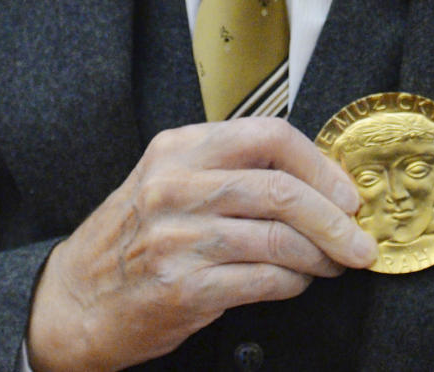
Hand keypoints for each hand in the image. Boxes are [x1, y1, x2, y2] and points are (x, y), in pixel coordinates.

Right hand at [26, 117, 376, 370]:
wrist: (73, 298)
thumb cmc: (133, 238)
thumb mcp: (170, 181)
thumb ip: (228, 169)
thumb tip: (315, 179)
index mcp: (178, 148)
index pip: (268, 135)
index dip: (318, 164)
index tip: (345, 191)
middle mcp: (176, 186)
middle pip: (281, 189)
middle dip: (334, 219)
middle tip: (360, 240)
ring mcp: (177, 237)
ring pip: (279, 238)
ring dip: (320, 256)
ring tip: (334, 264)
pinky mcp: (182, 287)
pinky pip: (263, 281)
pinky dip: (293, 284)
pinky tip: (297, 284)